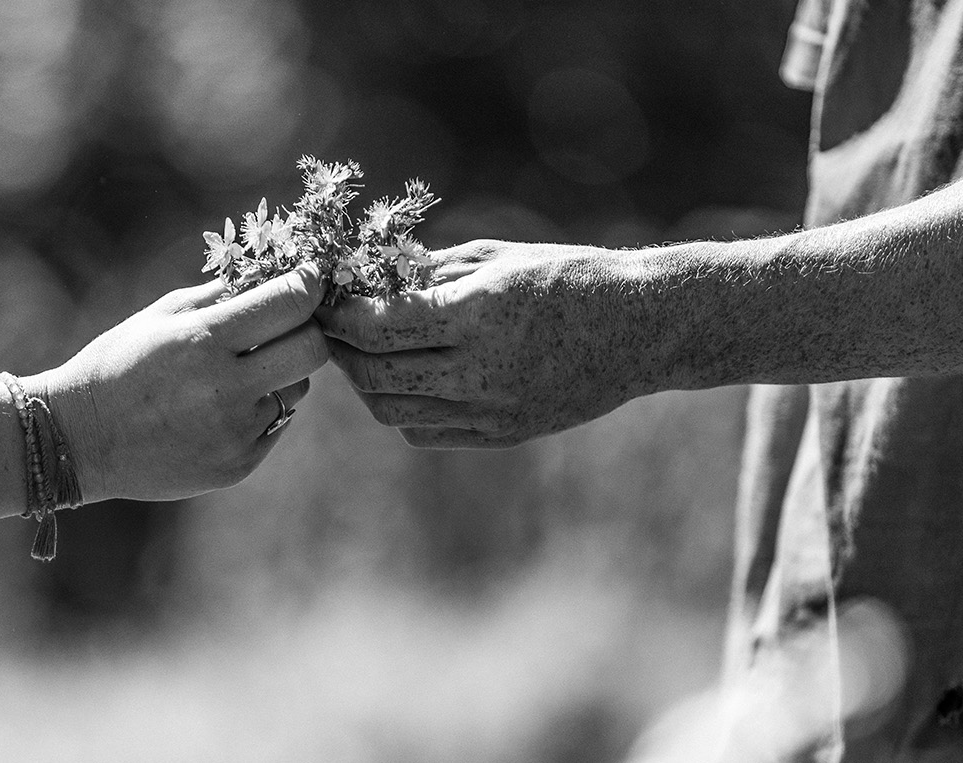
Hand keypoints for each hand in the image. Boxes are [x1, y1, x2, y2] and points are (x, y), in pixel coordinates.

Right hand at [30, 263, 326, 500]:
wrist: (78, 440)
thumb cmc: (118, 365)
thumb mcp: (161, 316)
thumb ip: (221, 294)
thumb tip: (275, 273)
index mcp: (203, 340)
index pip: (290, 304)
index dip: (309, 285)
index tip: (312, 277)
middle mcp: (225, 388)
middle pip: (312, 349)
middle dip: (307, 329)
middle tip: (285, 325)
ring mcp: (235, 432)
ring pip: (297, 389)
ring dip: (280, 374)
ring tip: (236, 374)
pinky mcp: (238, 465)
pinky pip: (276, 424)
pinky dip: (260, 410)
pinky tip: (219, 409)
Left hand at [315, 240, 663, 447]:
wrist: (642, 329)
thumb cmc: (567, 275)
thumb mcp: (496, 257)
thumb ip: (425, 272)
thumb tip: (358, 275)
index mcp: (481, 313)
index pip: (377, 325)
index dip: (337, 313)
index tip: (320, 297)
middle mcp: (483, 369)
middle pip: (373, 372)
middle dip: (339, 348)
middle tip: (329, 326)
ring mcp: (493, 410)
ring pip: (390, 410)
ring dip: (363, 381)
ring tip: (360, 351)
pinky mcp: (501, 436)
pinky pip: (423, 432)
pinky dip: (398, 407)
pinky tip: (402, 378)